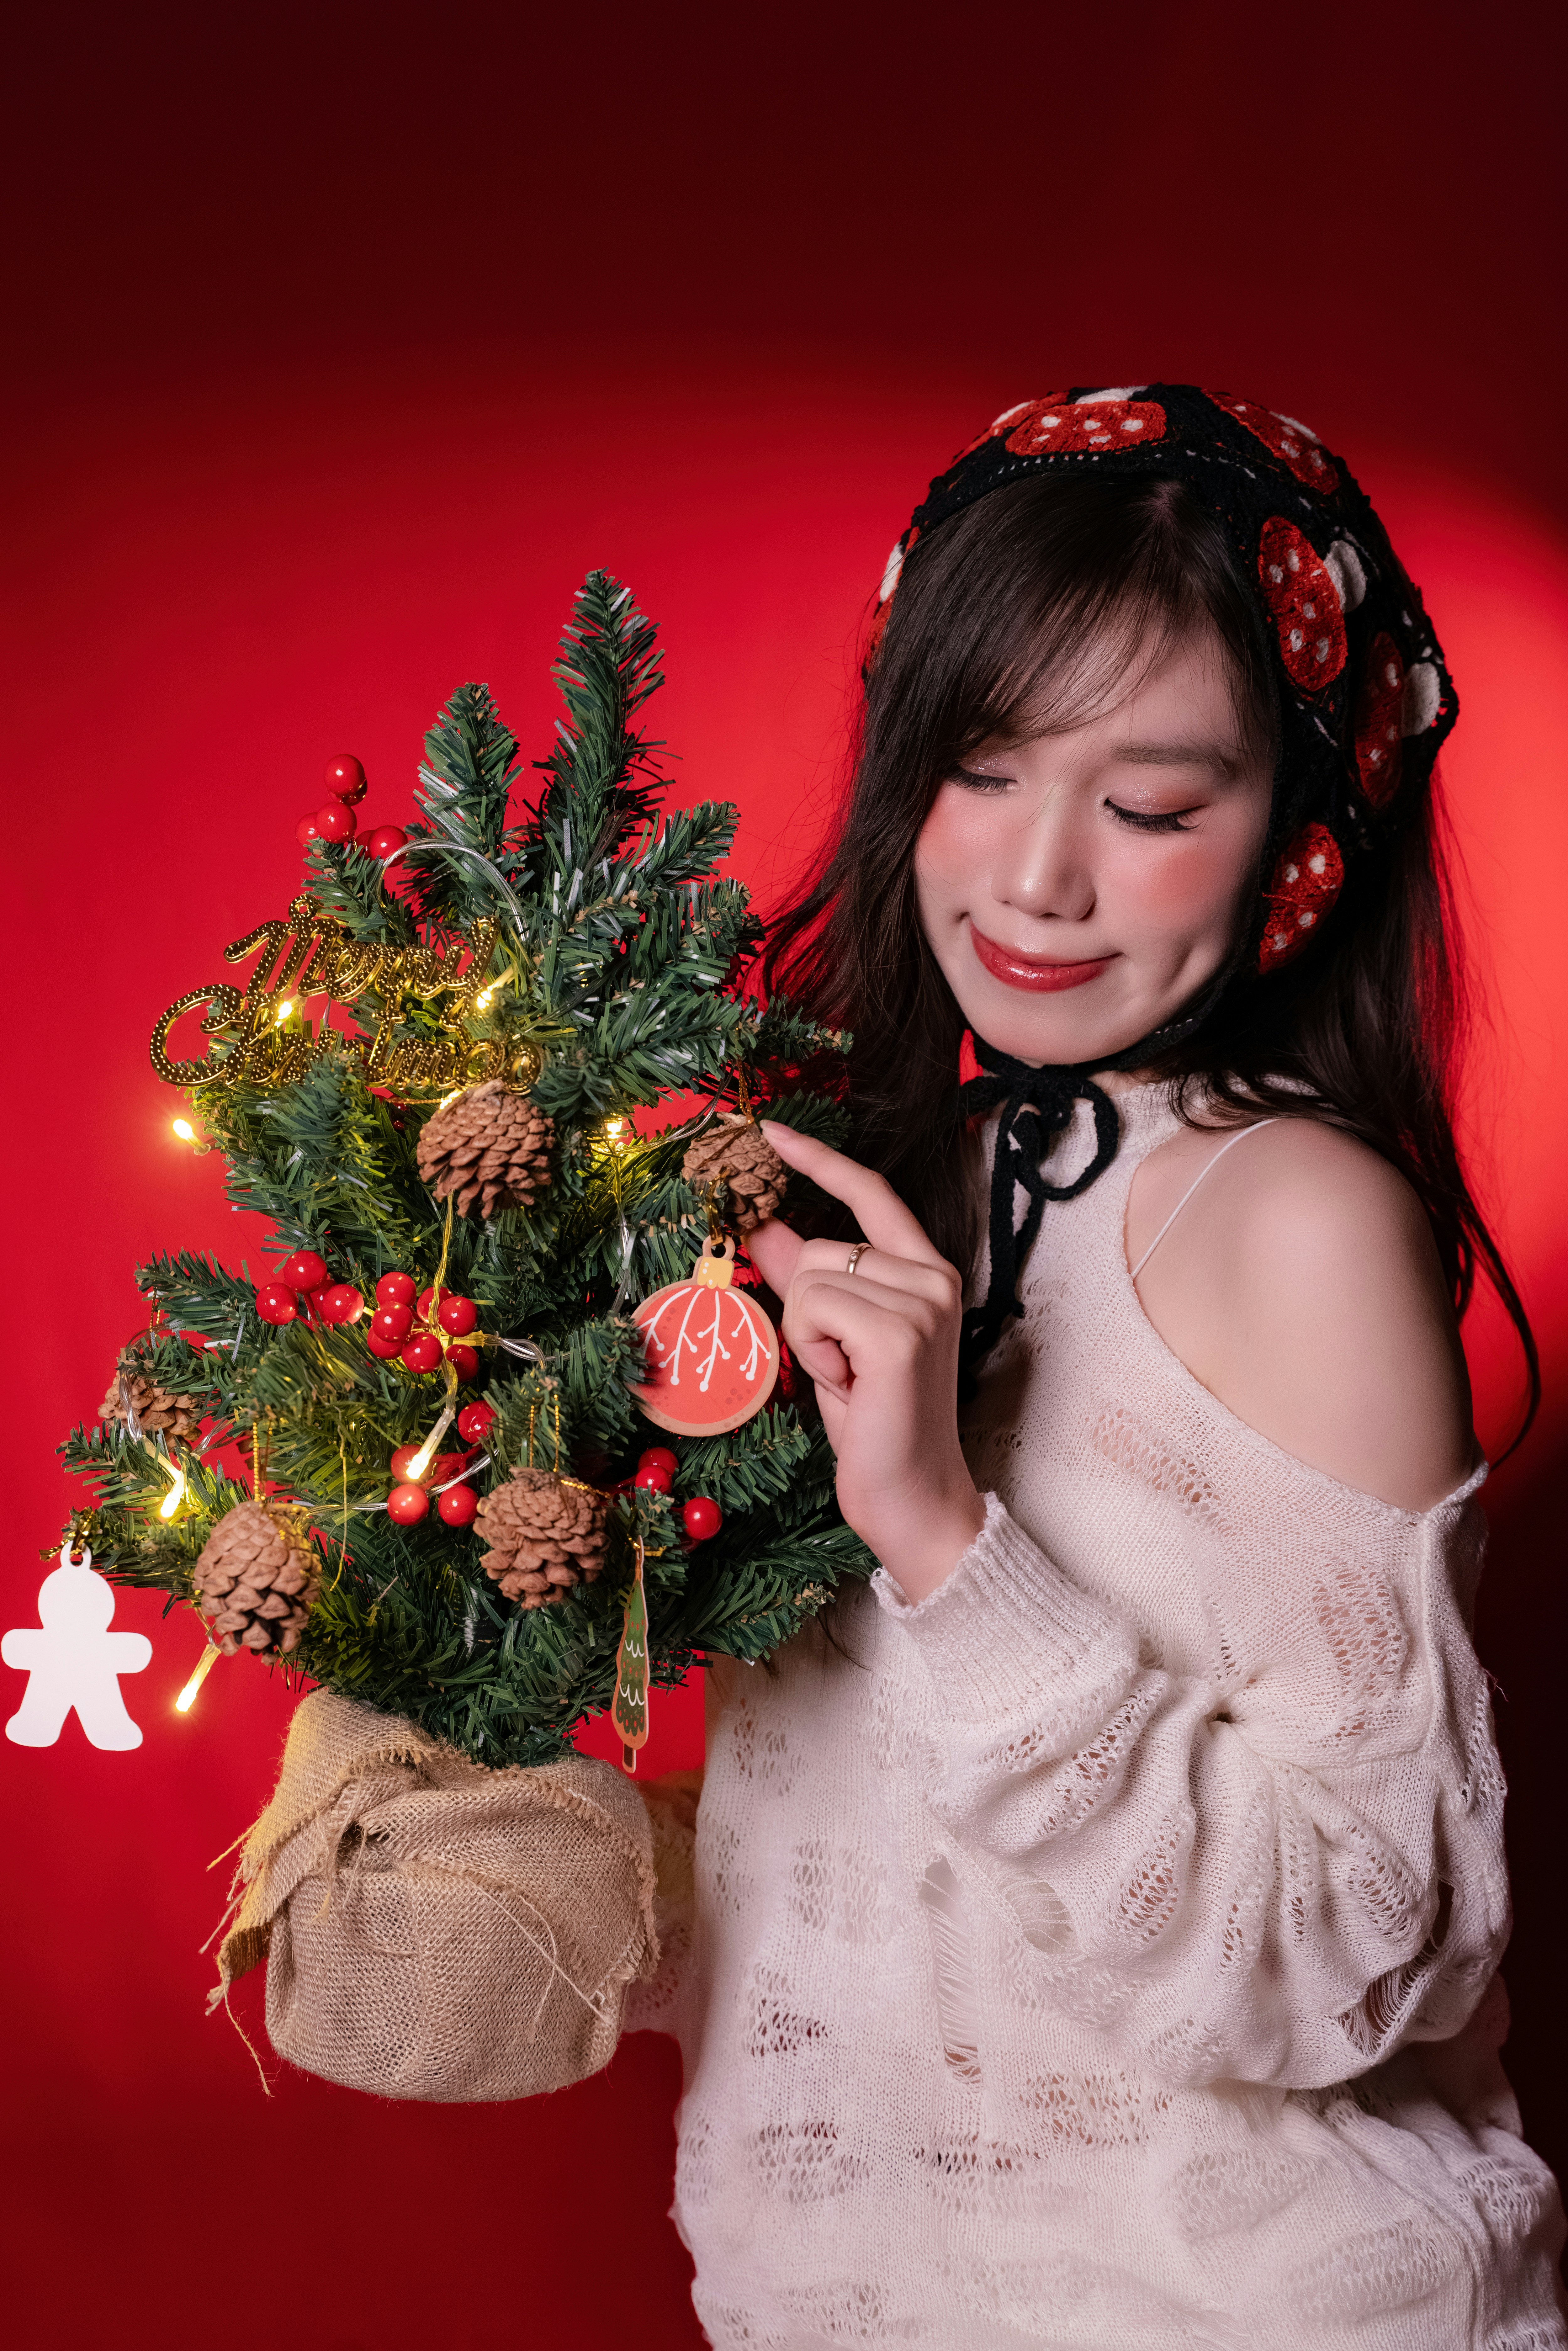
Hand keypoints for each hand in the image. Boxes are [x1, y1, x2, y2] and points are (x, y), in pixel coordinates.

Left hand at [745, 1122, 984, 1602]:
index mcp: (927, 1272)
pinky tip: (847, 1385)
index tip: (771, 1132)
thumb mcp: (833, 1341)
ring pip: (811, 1279)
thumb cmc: (875, 1424)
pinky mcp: (900, 1334)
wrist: (911, 1497)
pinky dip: (813, 1351)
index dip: (820, 1159)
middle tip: (841, 1366)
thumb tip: (768, 1226)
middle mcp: (934, 1277)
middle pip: (823, 1247)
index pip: (871, 1193)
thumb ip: (809, 1280)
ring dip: (809, 1335)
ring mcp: (923, 1302)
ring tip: (847, 1379)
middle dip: (807, 1308)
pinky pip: (813, 1309)